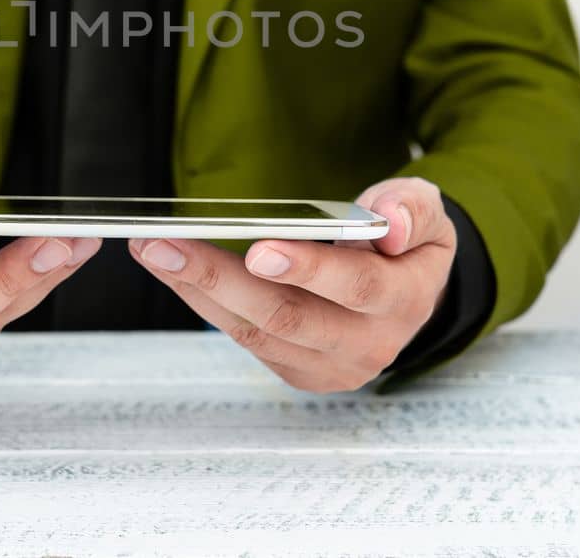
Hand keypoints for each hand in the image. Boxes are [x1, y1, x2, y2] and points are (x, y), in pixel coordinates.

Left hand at [130, 178, 455, 392]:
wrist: (407, 295)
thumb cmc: (407, 244)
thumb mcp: (427, 213)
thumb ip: (411, 208)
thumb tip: (389, 221)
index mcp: (405, 300)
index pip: (358, 287)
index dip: (310, 268)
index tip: (260, 249)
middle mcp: (368, 343)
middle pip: (288, 316)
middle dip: (221, 279)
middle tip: (167, 245)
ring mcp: (329, 365)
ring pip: (255, 331)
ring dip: (196, 289)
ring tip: (152, 250)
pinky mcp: (298, 370)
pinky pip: (244, 339)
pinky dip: (204, 302)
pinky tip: (173, 270)